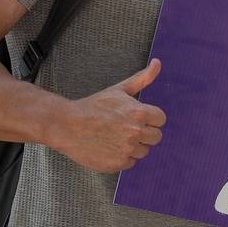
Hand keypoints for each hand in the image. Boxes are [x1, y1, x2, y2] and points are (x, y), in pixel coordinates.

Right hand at [57, 59, 164, 173]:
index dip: (150, 118)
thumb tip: (158, 62)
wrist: (67, 125)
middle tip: (125, 128)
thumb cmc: (93, 107)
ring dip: (133, 146)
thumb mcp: (119, 90)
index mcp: (139, 113)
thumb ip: (143, 78)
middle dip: (144, 132)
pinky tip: (108, 147)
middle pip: (155, 137)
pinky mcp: (118, 163)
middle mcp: (135, 132)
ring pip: (143, 151)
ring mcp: (127, 149)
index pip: (161, 120)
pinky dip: (122, 157)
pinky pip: (130, 162)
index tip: (136, 118)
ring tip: (114, 137)